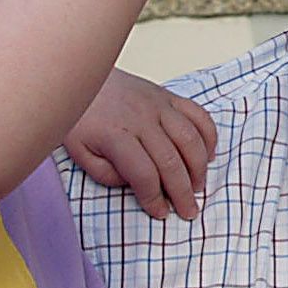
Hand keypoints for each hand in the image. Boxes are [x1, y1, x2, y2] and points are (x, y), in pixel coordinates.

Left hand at [66, 68, 217, 218]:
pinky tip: (208, 154)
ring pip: (190, 139)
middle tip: (189, 211)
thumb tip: (134, 184)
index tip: (159, 212)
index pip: (144, 174)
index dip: (154, 198)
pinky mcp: (168, 96)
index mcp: (116, 135)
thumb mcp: (80, 152)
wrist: (79, 75)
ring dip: (199, 167)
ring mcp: (158, 105)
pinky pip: (198, 115)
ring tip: (198, 186)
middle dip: (183, 192)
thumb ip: (105, 174)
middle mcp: (141, 119)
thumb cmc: (80, 116)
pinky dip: (208, 136)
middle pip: (171, 161)